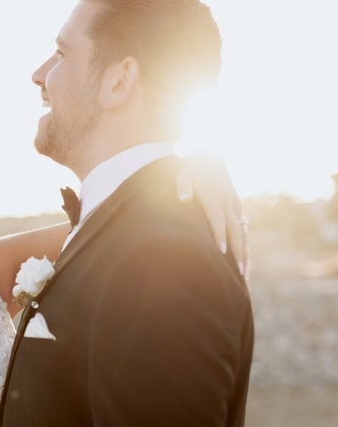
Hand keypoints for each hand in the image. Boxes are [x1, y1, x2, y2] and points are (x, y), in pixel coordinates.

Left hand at [176, 154, 249, 278]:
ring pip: (242, 232)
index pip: (217, 219)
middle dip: (238, 253)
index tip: (222, 253)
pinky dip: (244, 243)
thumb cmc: (192, 165)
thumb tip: (183, 199)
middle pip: (235, 231)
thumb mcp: (183, 172)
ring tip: (244, 273)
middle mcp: (226, 202)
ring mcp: (234, 204)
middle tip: (240, 274)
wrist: (211, 152)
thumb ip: (183, 185)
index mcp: (212, 196)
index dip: (220, 235)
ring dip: (244, 253)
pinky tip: (244, 257)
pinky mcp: (237, 205)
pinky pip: (243, 227)